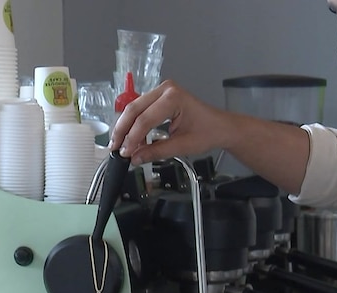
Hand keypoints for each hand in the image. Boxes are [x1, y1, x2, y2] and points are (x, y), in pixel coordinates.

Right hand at [109, 80, 233, 164]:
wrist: (220, 127)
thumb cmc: (208, 132)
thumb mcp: (182, 146)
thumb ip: (156, 152)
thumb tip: (135, 158)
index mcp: (173, 98)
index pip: (144, 120)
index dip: (132, 138)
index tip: (125, 153)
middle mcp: (165, 89)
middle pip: (134, 109)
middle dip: (122, 130)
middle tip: (115, 148)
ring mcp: (162, 91)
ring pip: (134, 109)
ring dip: (126, 128)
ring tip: (122, 146)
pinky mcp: (159, 98)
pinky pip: (141, 110)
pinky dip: (134, 125)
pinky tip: (132, 140)